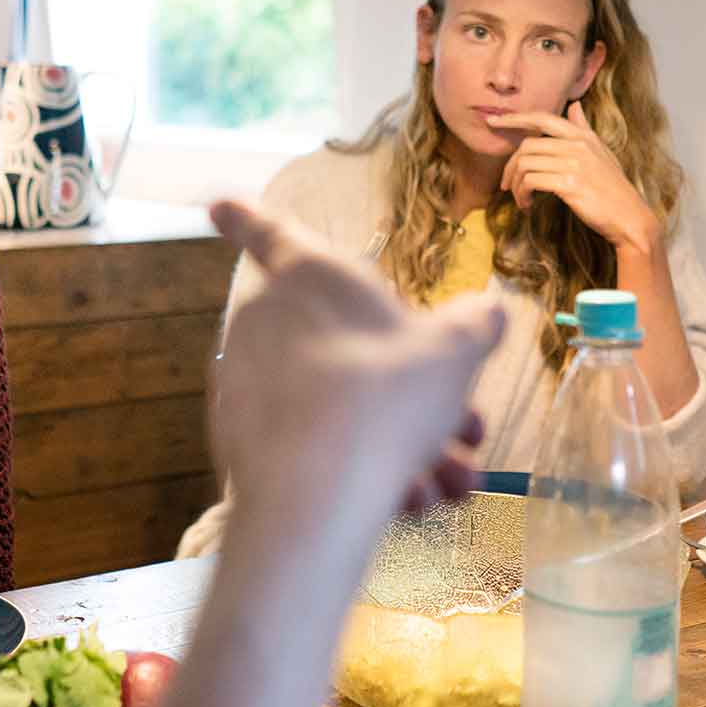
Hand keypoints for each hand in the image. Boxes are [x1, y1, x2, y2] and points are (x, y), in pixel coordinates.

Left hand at [206, 199, 504, 541]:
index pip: (270, 232)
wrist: (320, 490)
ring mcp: (247, 382)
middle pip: (346, 347)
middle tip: (463, 429)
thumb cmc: (388, 396)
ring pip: (340, 406)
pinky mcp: (239, 442)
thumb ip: (475, 325)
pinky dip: (363, 469)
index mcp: (309, 274)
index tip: (217, 205)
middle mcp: (266, 319)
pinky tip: (409, 502)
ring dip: (404, 445)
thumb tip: (488, 311)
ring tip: (448, 482)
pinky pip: (315, 445)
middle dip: (412, 392)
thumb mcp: (456, 352)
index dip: (246, 215)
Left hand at [488, 100, 661, 252]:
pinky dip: (522, 194)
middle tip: (506, 184)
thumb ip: (583, 129)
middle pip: (527, 146)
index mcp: (583, 136)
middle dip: (510, 166)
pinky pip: (531, 181)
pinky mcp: (569, 184)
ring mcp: (574, 163)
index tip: (492, 121)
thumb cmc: (612, 188)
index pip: (542, 117)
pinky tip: (527, 205)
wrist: (630, 217)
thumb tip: (575, 106)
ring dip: (516, 185)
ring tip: (520, 199)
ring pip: (525, 165)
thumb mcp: (601, 153)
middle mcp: (578, 145)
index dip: (514, 118)